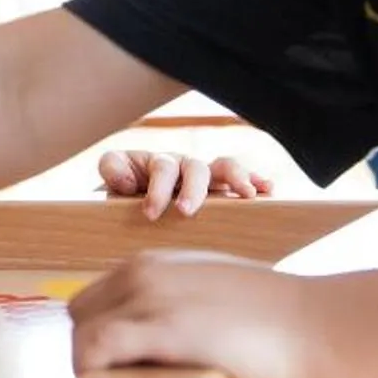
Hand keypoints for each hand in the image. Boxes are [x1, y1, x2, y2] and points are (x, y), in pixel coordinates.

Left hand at [68, 250, 320, 377]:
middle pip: (76, 318)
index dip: (88, 339)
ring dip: (82, 370)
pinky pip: (96, 348)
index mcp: (151, 264)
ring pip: (80, 335)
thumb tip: (168, 344)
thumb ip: (182, 306)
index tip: (99, 374)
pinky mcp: (163, 327)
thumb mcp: (214, 294)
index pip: (89, 302)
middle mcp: (141, 273)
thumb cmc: (276, 319)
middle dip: (81, 355)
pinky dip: (88, 372)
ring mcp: (150, 297)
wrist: (318, 325)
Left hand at [95, 149, 273, 219]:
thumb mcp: (109, 180)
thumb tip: (129, 182)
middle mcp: (182, 165)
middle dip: (193, 190)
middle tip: (186, 212)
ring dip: (237, 178)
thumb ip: (112, 171)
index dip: (157, 190)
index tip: (151, 214)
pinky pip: (240, 179)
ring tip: (247, 194)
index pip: (161, 169)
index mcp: (154, 163)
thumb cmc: (120, 194)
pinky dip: (255, 180)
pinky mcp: (218, 189)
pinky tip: (268, 189)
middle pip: (194, 167)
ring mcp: (202, 175)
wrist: (126, 206)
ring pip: (224, 167)